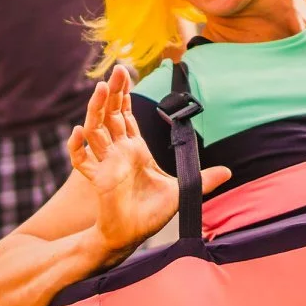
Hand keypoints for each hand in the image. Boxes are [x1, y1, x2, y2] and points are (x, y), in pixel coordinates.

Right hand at [68, 66, 229, 254]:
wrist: (131, 235)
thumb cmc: (151, 214)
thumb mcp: (182, 192)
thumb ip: (203, 180)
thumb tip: (229, 172)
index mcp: (136, 150)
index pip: (126, 116)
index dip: (124, 96)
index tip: (124, 75)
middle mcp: (119, 153)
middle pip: (110, 115)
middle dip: (112, 93)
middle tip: (116, 69)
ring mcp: (106, 164)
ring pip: (96, 130)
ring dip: (95, 110)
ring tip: (99, 89)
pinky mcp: (98, 180)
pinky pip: (82, 161)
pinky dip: (77, 147)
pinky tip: (78, 131)